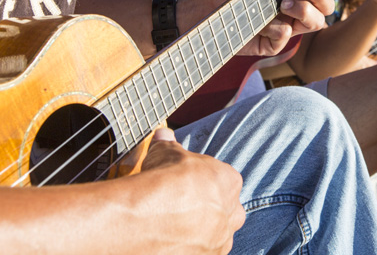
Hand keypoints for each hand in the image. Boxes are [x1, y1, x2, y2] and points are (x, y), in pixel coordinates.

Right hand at [141, 128, 244, 253]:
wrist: (144, 219)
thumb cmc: (160, 181)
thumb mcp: (164, 153)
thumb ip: (169, 143)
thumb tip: (163, 133)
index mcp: (229, 182)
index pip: (225, 181)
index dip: (206, 184)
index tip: (190, 187)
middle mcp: (231, 213)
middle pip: (227, 212)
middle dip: (213, 211)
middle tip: (186, 210)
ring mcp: (220, 241)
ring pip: (218, 238)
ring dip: (204, 234)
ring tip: (176, 230)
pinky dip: (193, 250)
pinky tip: (173, 245)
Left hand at [194, 0, 340, 56]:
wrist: (205, 6)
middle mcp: (297, 8)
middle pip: (327, 7)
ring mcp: (287, 26)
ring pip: (315, 24)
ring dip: (304, 12)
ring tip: (282, 4)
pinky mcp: (272, 44)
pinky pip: (286, 37)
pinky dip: (276, 28)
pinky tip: (260, 23)